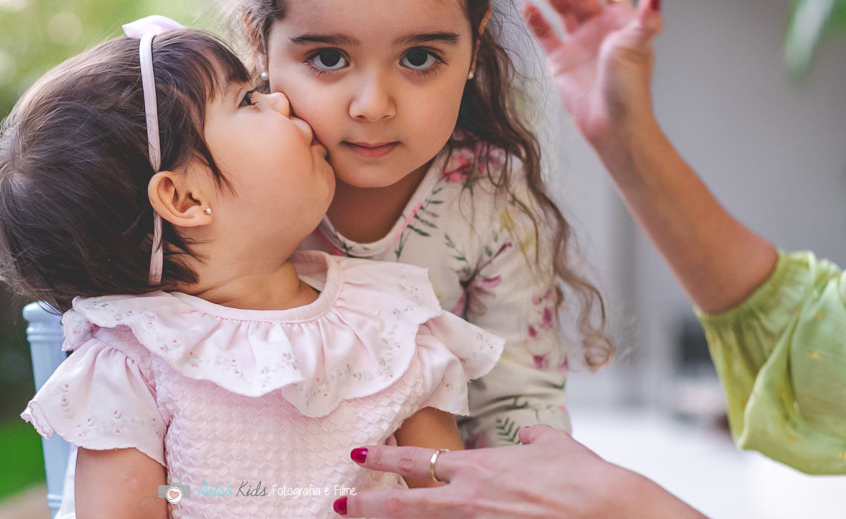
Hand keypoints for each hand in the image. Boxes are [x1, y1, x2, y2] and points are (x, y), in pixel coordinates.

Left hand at [335, 425, 706, 518]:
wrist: (611, 511)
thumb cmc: (587, 479)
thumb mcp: (557, 447)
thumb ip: (536, 442)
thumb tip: (533, 437)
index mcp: (479, 469)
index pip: (418, 461)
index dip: (385, 459)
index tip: (359, 456)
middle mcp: (469, 501)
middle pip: (405, 505)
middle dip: (368, 507)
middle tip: (338, 505)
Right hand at [522, 0, 663, 152]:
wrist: (611, 122)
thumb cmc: (629, 86)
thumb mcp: (636, 45)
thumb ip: (645, 16)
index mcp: (621, 22)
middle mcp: (600, 29)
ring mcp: (579, 43)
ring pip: (562, 10)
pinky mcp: (561, 60)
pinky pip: (545, 34)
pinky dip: (535, 20)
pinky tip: (527, 9)